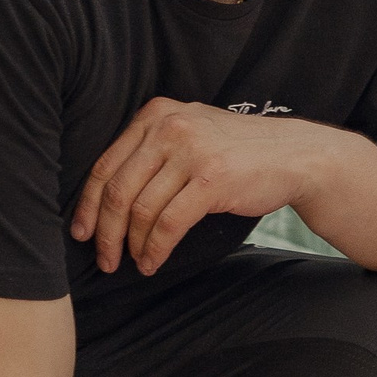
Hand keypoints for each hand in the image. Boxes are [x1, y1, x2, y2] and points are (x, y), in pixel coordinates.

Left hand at [71, 100, 332, 275]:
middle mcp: (169, 127)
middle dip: (106, 232)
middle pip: (118, 190)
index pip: (105, 165)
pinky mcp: (211, 179)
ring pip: (140, 210)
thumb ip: (152, 150)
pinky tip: (153, 262)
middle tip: (104, 259)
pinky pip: (169, 224)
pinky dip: (155, 249)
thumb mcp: (190, 133)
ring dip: (132, 245)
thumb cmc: (238, 152)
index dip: (88, 205)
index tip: (82, 233)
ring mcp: (191, 152)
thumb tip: (106, 197)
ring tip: (134, 262)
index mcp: (155, 114)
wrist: (295, 155)